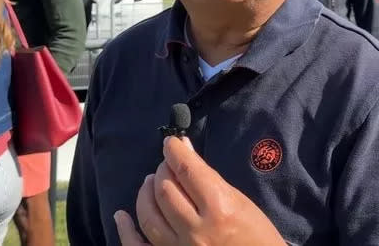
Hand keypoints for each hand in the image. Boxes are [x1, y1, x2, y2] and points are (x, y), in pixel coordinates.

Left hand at [114, 136, 285, 245]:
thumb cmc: (256, 235)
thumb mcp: (239, 201)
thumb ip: (208, 177)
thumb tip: (183, 149)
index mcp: (219, 208)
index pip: (187, 170)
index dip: (174, 150)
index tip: (171, 142)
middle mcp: (196, 230)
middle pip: (165, 189)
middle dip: (162, 170)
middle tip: (167, 165)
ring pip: (149, 215)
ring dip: (146, 193)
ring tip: (152, 183)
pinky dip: (126, 231)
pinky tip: (121, 216)